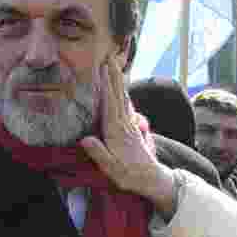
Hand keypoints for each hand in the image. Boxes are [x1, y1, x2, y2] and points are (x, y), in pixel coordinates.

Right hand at [81, 56, 179, 217]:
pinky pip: (127, 106)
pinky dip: (123, 94)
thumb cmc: (129, 175)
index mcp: (116, 131)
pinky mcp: (133, 128)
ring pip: (124, 98)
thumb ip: (99, 154)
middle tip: (108, 56)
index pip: (110, 103)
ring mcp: (130, 125)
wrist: (151, 179)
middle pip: (119, 95)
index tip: (102, 68)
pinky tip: (122, 90)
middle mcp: (124, 124)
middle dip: (113, 75)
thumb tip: (85, 139)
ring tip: (115, 66)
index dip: (106, 85)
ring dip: (119, 81)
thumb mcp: (111, 169)